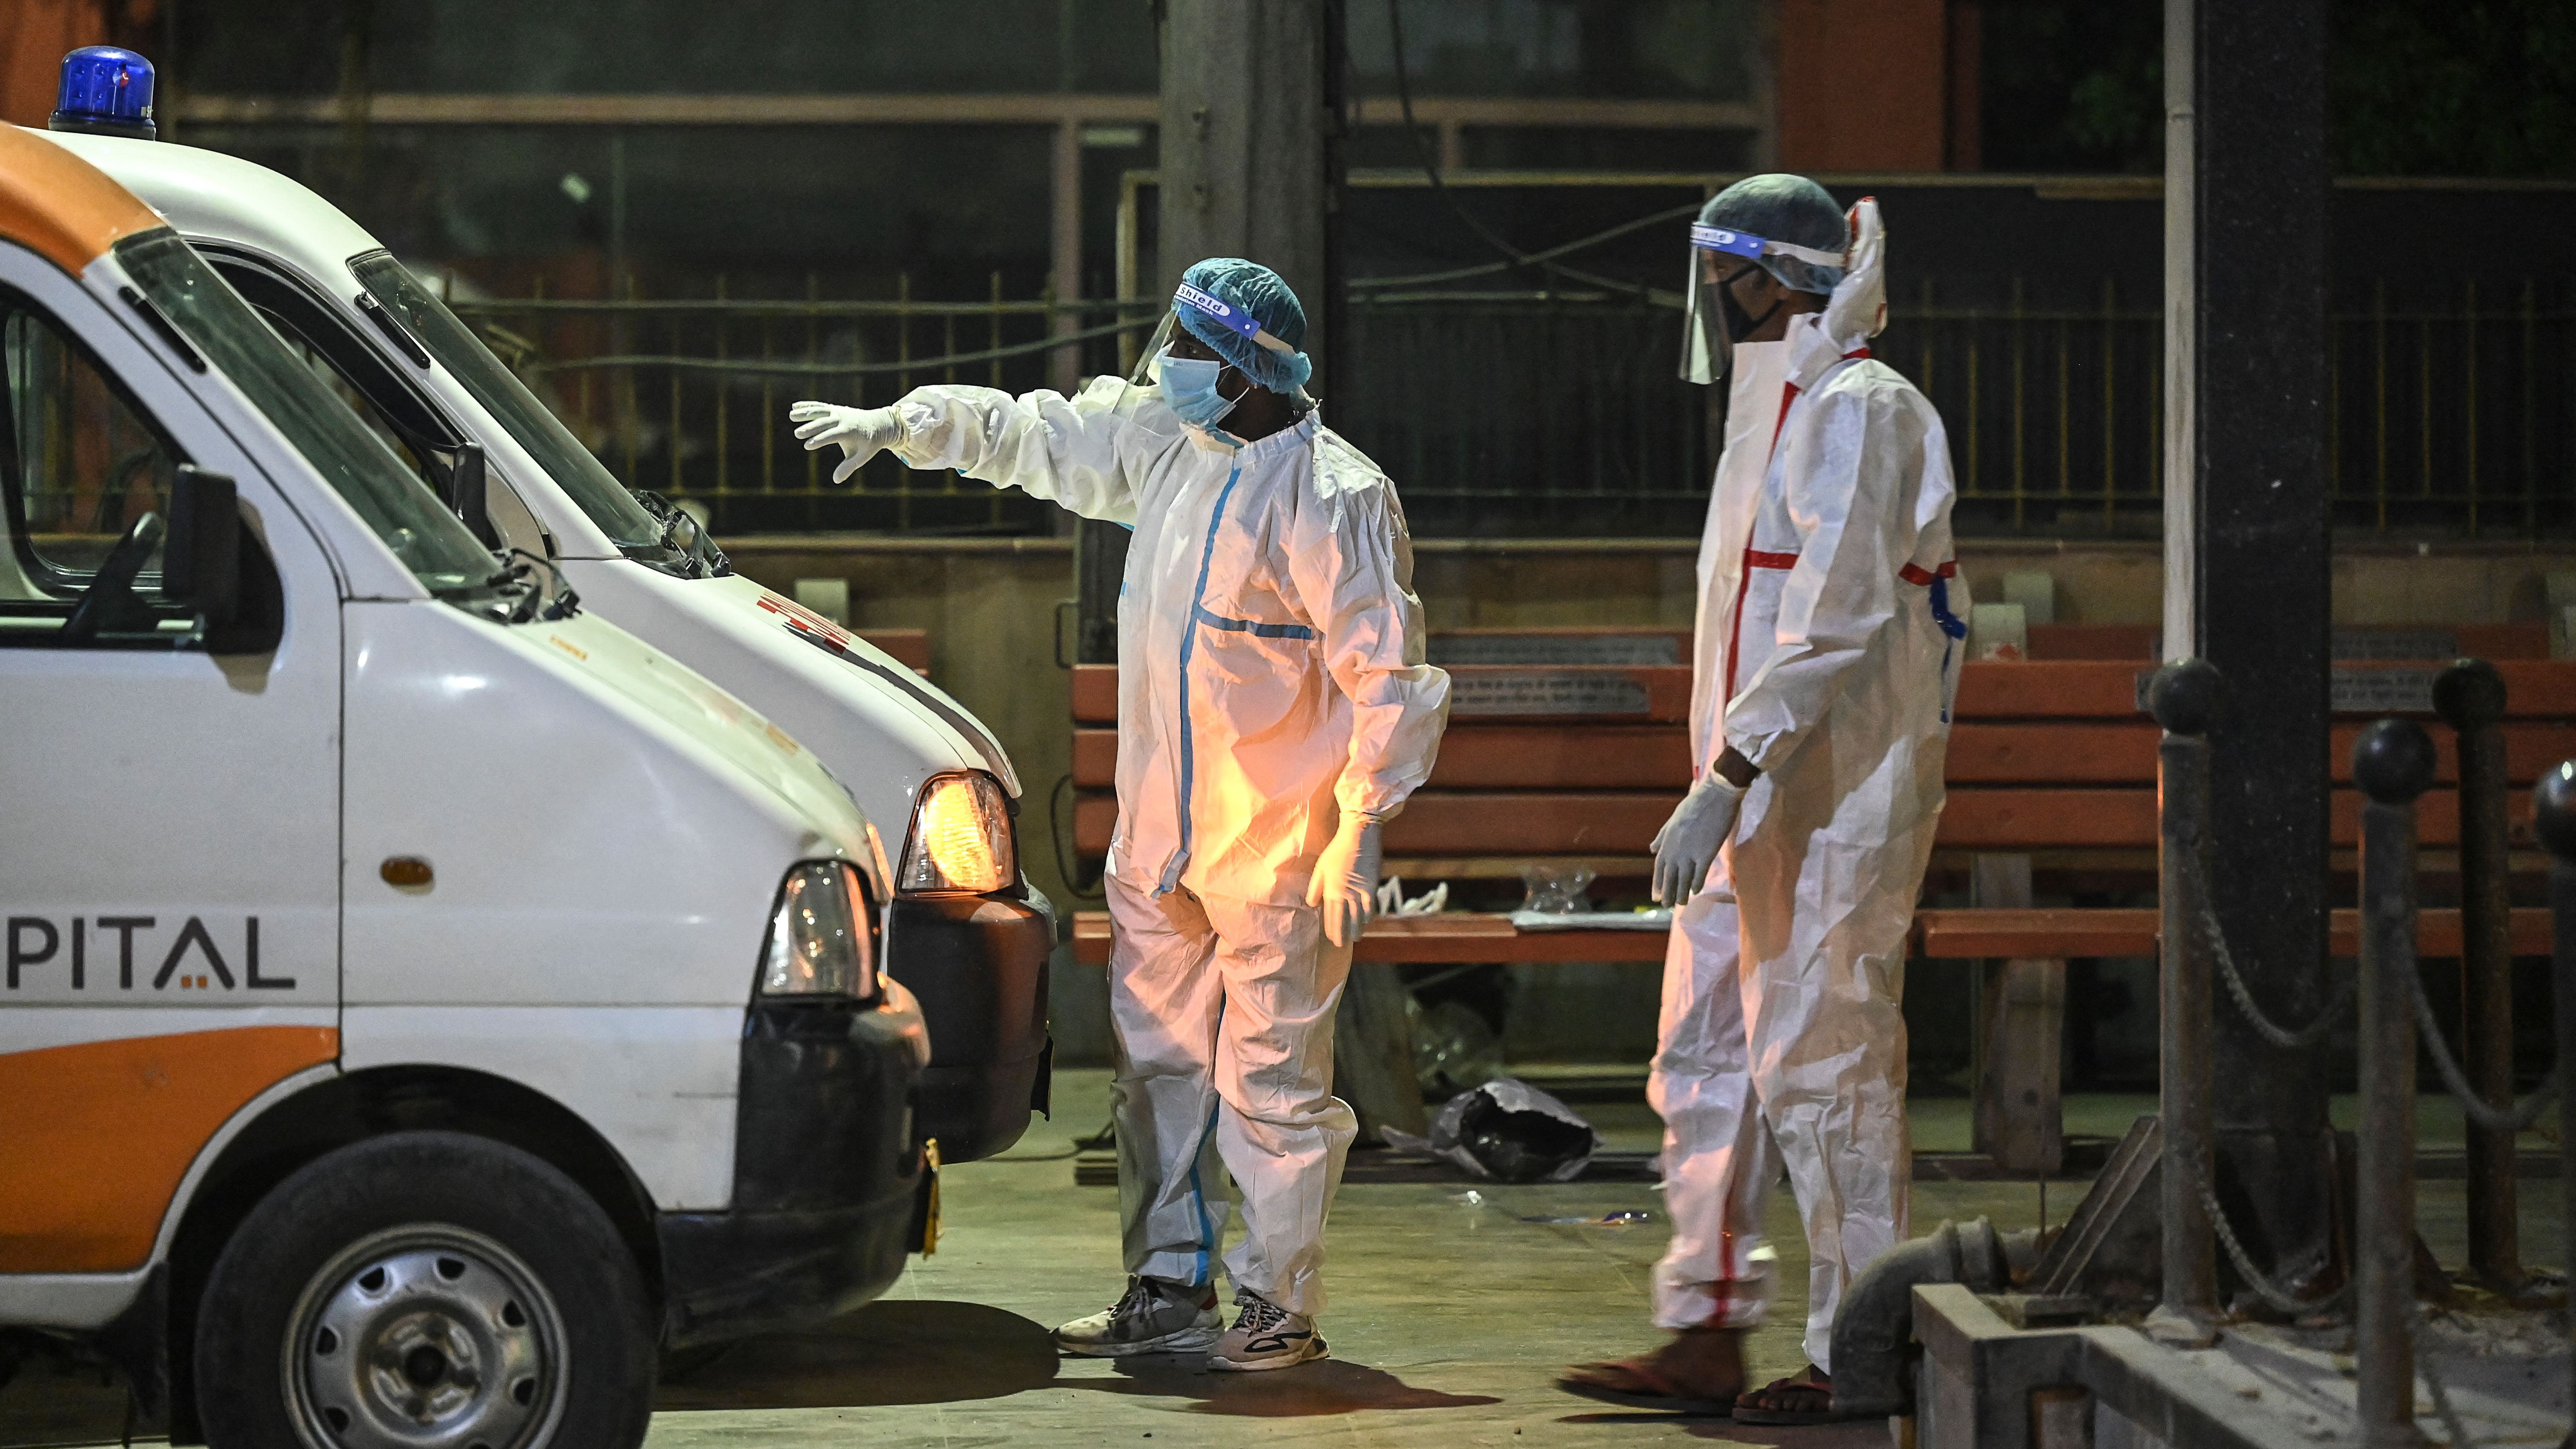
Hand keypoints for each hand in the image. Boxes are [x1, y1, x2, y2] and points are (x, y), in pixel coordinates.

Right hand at [789, 402, 903, 483]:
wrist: (878, 424)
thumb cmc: (868, 443)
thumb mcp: (861, 457)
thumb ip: (848, 467)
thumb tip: (836, 480)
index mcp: (849, 431)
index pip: (832, 435)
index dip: (820, 440)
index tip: (807, 445)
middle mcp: (842, 419)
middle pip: (824, 423)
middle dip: (811, 428)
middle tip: (797, 434)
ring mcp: (838, 412)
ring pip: (820, 411)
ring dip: (805, 413)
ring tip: (791, 416)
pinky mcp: (834, 409)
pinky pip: (819, 406)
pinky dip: (807, 406)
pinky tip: (794, 407)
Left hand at [1307, 814, 1383, 947]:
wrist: (1360, 835)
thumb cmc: (1337, 850)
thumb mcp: (1320, 867)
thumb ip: (1315, 888)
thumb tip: (1312, 905)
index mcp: (1333, 890)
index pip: (1332, 917)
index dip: (1332, 930)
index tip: (1332, 940)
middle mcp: (1348, 894)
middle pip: (1347, 921)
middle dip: (1344, 934)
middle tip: (1342, 945)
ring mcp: (1363, 891)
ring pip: (1360, 917)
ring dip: (1357, 929)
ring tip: (1355, 937)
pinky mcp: (1373, 886)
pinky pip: (1372, 907)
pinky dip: (1369, 917)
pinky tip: (1367, 921)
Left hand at [1651, 775, 1745, 907]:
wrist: (1716, 794)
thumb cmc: (1696, 803)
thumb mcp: (1674, 818)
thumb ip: (1662, 835)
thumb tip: (1651, 849)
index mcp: (1668, 840)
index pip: (1659, 866)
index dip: (1657, 882)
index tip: (1655, 896)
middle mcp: (1676, 849)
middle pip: (1669, 876)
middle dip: (1667, 892)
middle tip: (1665, 906)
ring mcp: (1691, 852)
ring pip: (1683, 878)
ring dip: (1681, 893)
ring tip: (1680, 904)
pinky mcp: (1707, 852)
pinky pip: (1700, 873)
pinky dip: (1696, 883)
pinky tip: (1695, 891)